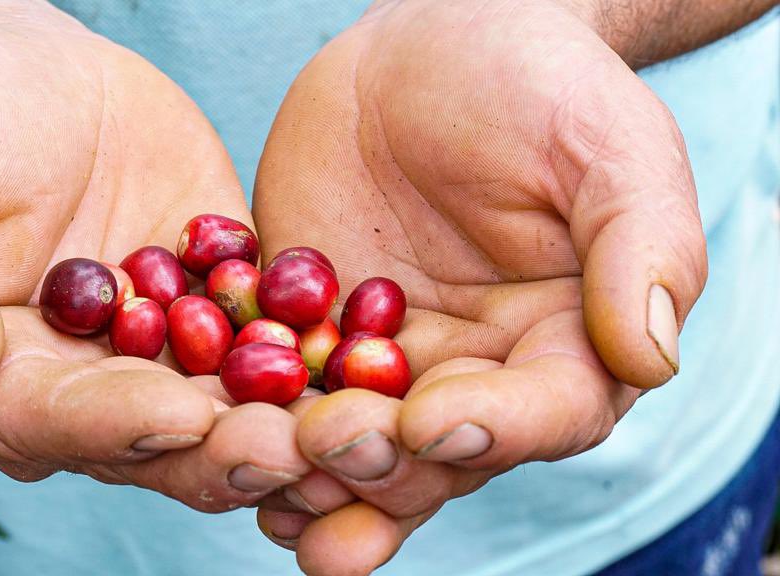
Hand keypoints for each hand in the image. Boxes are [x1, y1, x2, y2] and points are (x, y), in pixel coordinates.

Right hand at [0, 0, 307, 510]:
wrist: (26, 73)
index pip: (46, 418)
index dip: (114, 422)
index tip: (184, 416)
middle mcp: (68, 391)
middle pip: (146, 440)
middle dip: (219, 449)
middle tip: (293, 447)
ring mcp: (147, 359)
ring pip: (219, 410)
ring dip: (283, 422)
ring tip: (348, 423)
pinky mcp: (211, 317)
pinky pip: (265, 346)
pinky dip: (313, 359)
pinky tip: (367, 367)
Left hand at [252, 0, 706, 570]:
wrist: (430, 49)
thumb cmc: (538, 87)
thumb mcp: (608, 147)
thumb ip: (643, 248)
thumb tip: (650, 358)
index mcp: (563, 344)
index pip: (545, 413)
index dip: (495, 428)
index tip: (432, 419)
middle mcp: (477, 372)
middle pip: (439, 451)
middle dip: (384, 460)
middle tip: (327, 440)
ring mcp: (389, 362)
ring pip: (359, 446)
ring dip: (314, 475)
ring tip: (269, 482)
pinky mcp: (314, 336)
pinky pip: (286, 394)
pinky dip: (257, 426)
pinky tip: (218, 446)